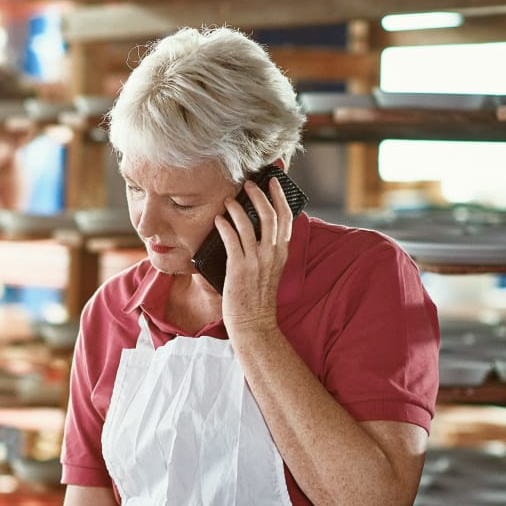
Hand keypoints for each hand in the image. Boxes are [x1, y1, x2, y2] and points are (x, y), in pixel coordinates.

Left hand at [214, 173, 293, 332]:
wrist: (254, 323)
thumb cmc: (258, 298)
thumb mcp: (271, 271)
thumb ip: (268, 251)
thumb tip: (256, 230)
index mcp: (282, 254)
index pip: (286, 218)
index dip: (280, 197)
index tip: (273, 182)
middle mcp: (271, 254)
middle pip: (269, 215)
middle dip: (258, 195)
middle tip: (248, 184)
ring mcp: (255, 261)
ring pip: (249, 224)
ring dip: (237, 208)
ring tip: (228, 200)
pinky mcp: (239, 268)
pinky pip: (231, 239)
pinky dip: (224, 226)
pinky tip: (218, 219)